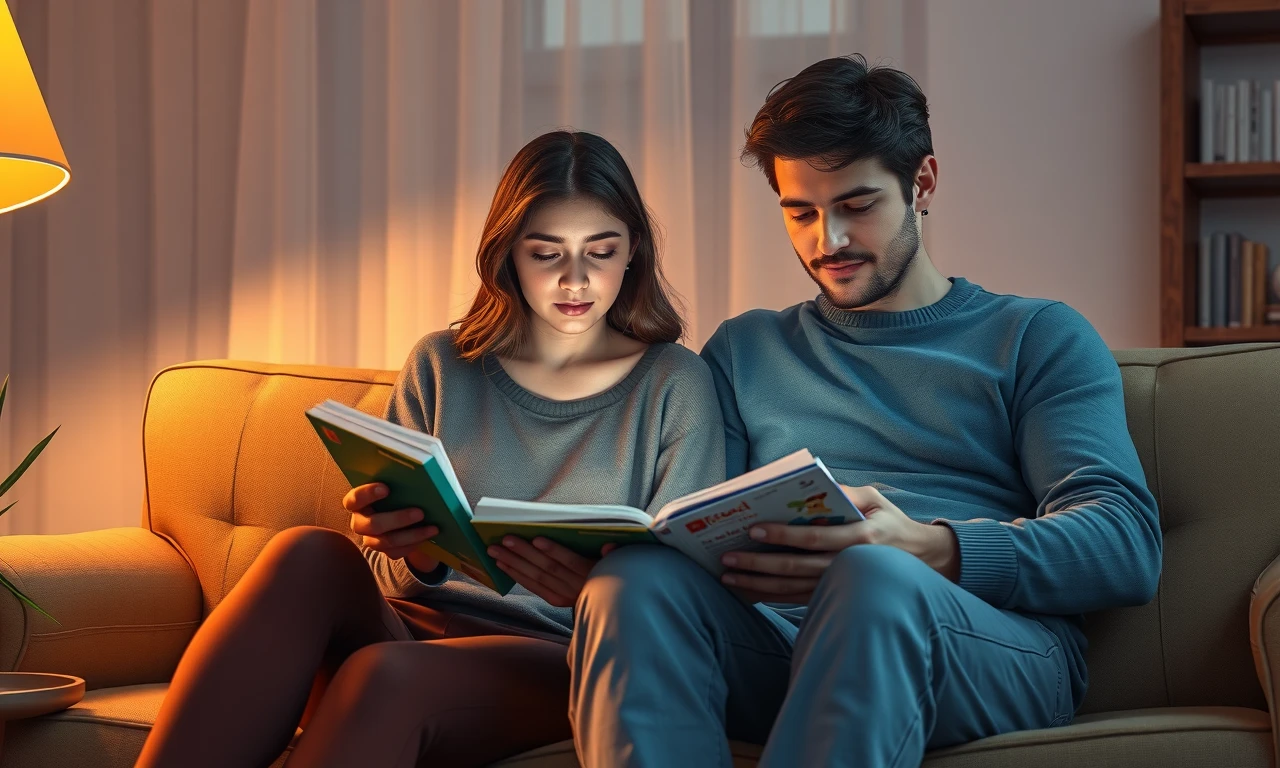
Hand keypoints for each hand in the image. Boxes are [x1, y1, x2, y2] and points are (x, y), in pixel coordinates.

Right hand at [345, 483, 439, 570]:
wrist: (407, 515)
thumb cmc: (399, 495)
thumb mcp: (396, 488)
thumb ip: (398, 483)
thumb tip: (417, 477)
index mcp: (358, 503)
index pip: (354, 499)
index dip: (367, 494)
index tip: (386, 489)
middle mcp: (360, 522)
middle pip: (372, 525)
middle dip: (397, 519)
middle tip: (420, 512)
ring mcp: (371, 539)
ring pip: (387, 541)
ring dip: (411, 535)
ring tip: (432, 528)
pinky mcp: (385, 551)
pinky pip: (396, 552)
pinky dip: (414, 544)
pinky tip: (429, 536)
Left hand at [487, 537, 611, 607]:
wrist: (613, 601)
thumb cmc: (611, 570)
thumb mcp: (618, 561)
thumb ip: (615, 553)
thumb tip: (609, 547)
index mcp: (592, 573)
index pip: (571, 562)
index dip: (554, 551)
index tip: (536, 539)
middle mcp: (577, 586)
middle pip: (548, 568)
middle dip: (525, 553)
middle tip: (505, 539)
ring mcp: (565, 594)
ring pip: (537, 577)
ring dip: (514, 563)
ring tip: (495, 550)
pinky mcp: (556, 600)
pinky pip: (534, 587)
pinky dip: (518, 575)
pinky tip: (503, 565)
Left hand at [719, 484, 958, 603]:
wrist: (921, 559)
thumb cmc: (890, 522)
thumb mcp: (875, 499)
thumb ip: (845, 493)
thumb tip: (809, 489)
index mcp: (859, 537)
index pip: (813, 538)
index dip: (782, 536)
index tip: (754, 530)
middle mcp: (848, 565)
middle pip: (796, 568)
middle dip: (758, 564)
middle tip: (727, 558)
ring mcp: (839, 585)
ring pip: (792, 588)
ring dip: (757, 584)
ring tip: (727, 577)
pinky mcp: (833, 597)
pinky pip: (796, 599)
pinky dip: (769, 596)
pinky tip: (746, 591)